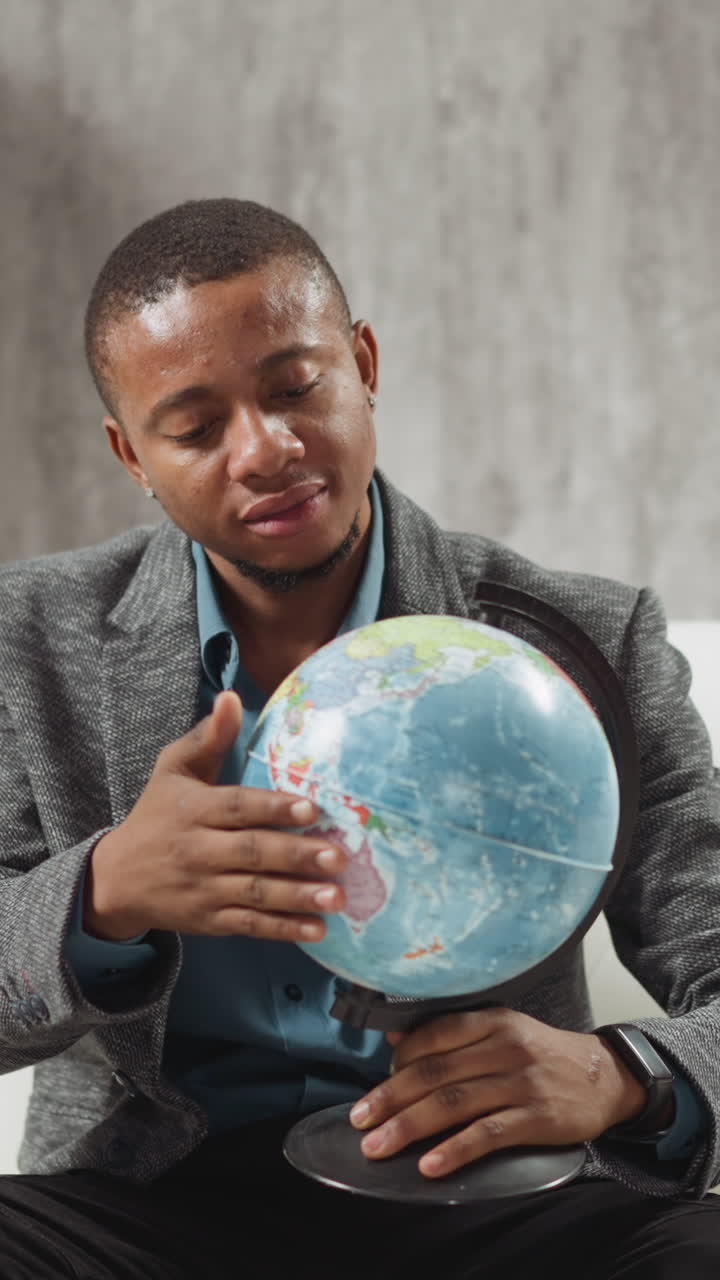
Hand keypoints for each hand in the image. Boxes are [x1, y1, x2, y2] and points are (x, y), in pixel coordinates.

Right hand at [85, 690, 344, 940]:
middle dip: (296, 855)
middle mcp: (198, 850)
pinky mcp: (209, 921)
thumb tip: (233, 697)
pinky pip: (249, 925)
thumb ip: (209, 737)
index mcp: (193, 809)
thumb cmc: (157, 814)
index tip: (311, 807)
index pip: (237, 807)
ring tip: (337, 896)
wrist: (117, 879)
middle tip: (339, 856)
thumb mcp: (173, 769)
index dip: (273, 808)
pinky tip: (318, 929)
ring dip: (298, 897)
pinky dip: (283, 929)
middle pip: (251, 853)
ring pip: (255, 893)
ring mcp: (204, 889)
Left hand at [349, 1008, 649, 1177]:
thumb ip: (452, 1035)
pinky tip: (430, 1165)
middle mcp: (503, 1046)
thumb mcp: (502, 1031)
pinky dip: (455, 1150)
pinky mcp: (536, 1117)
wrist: (606, 1076)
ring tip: (378, 1146)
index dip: (397, 1061)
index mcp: (491, 1020)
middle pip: (434, 1072)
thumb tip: (395, 1040)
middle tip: (359, 1120)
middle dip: (389, 1098)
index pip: (432, 1034)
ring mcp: (521, 1082)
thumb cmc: (544, 1055)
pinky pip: (487, 1134)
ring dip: (409, 1127)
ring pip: (452, 1103)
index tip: (375, 1085)